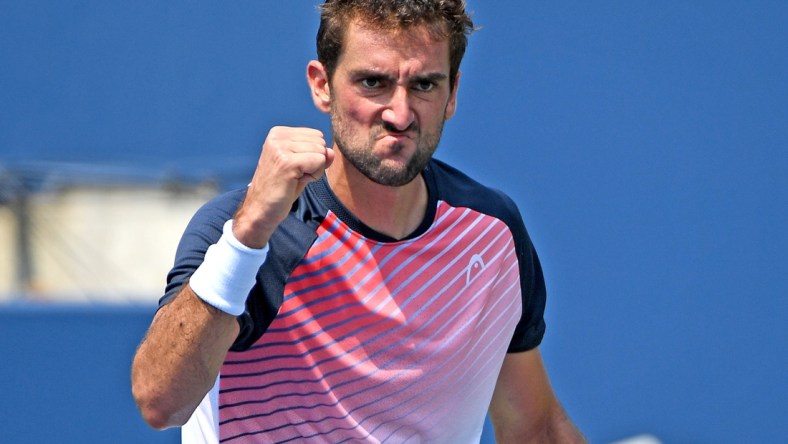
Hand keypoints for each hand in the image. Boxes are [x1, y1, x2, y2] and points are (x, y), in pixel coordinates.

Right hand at [233, 126, 333, 247]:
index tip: (295, 168)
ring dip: (314, 170)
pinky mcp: (287, 162)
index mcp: (279, 133)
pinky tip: (297, 182)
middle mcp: (278, 136)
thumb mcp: (302, 167)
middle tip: (295, 175)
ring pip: (321, 152)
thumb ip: (318, 156)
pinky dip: (314, 176)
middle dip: (315, 161)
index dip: (313, 155)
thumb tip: (331, 151)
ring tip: (294, 179)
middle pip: (320, 142)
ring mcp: (281, 148)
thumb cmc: (281, 188)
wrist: (261, 209)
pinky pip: (319, 162)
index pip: (316, 135)